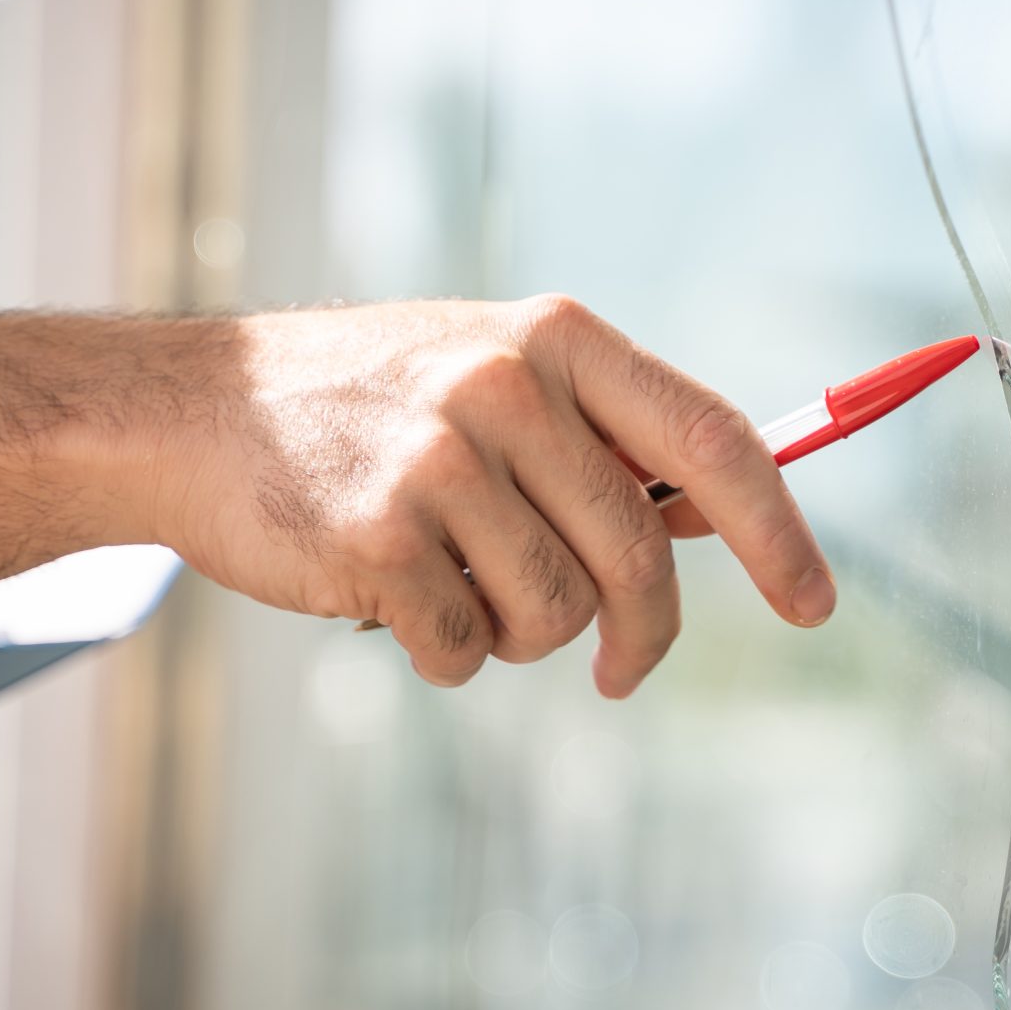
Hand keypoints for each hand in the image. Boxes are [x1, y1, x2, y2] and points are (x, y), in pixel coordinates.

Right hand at [151, 297, 836, 696]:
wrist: (194, 413)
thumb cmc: (364, 404)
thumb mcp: (492, 375)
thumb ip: (603, 438)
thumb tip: (728, 516)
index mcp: (556, 339)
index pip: (712, 439)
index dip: (780, 532)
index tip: (815, 603)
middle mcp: (506, 387)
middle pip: (640, 553)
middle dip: (642, 633)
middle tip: (618, 670)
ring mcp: (440, 460)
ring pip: (555, 614)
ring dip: (519, 634)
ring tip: (456, 589)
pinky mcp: (378, 537)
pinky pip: (465, 649)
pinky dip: (444, 652)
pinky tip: (392, 601)